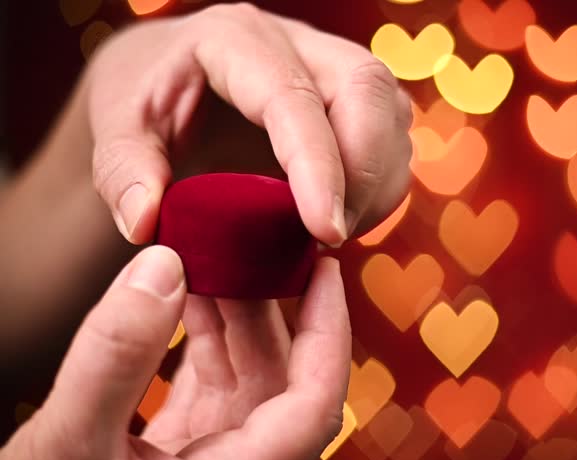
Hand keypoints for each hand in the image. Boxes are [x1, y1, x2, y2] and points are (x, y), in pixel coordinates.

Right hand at [0, 246, 351, 459]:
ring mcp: (212, 458)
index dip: (330, 331)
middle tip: (252, 240)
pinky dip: (202, 337)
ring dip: (232, 314)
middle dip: (270, 303)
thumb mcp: (69, 445)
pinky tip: (183, 297)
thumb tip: (164, 268)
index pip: (315, 403)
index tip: (326, 268)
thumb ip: (116, 360)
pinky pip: (212, 382)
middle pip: (281, 375)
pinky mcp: (183, 449)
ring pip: (246, 374)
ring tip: (211, 255)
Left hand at [86, 2, 411, 246]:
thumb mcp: (116, 129)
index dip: (318, 166)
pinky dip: (380, 187)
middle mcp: (297, 42)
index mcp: (235, 40)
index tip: (325, 232)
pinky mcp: (355, 95)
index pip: (293, 98)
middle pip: (367, 90)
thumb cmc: (145, 99)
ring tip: (329, 232)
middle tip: (329, 237)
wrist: (170, 76)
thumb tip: (146, 224)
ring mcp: (333, 65)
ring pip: (392, 114)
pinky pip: (394, 137)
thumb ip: (122, 174)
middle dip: (364, 174)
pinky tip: (341, 217)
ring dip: (377, 185)